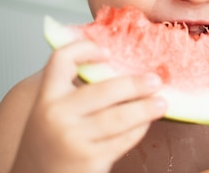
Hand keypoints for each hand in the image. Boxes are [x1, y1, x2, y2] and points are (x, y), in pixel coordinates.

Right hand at [11, 40, 165, 172]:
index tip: (107, 51)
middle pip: (104, 90)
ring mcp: (73, 140)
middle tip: (155, 80)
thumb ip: (74, 89)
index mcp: (47, 97)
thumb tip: (114, 65)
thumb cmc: (48, 141)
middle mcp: (57, 116)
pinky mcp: (89, 161)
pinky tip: (145, 123)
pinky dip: (139, 129)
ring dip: (145, 108)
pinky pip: (122, 140)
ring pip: (119, 117)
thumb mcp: (50, 110)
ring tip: (161, 103)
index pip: (61, 60)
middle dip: (134, 84)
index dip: (85, 48)